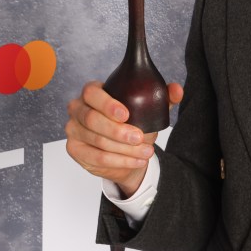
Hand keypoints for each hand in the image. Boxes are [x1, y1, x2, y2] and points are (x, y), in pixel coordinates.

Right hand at [66, 81, 183, 197]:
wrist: (124, 151)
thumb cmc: (132, 123)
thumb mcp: (149, 110)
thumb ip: (163, 98)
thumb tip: (177, 90)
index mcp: (92, 92)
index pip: (92, 93)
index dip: (107, 104)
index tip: (126, 114)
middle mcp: (78, 108)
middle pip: (92, 119)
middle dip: (118, 131)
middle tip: (140, 137)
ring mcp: (73, 129)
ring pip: (97, 141)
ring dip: (123, 149)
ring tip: (145, 151)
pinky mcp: (74, 149)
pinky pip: (96, 157)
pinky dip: (119, 160)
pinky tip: (136, 160)